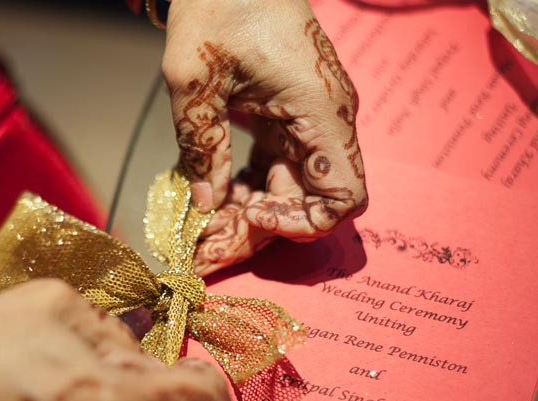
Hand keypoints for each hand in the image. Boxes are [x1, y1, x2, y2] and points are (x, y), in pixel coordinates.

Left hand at [162, 0, 367, 274]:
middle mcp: (324, 121)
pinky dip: (251, 189)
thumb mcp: (193, 78)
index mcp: (319, 110)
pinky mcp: (288, 119)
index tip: (254, 213)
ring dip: (253, 213)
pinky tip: (216, 193)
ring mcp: (308, 121)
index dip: (304, 221)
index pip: (344, 196)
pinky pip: (278, 169)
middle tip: (211, 241)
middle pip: (311, 201)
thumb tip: (207, 204)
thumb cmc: (216, 7)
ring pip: (293, 190)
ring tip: (206, 223)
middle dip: (263, 228)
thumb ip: (200, 144)